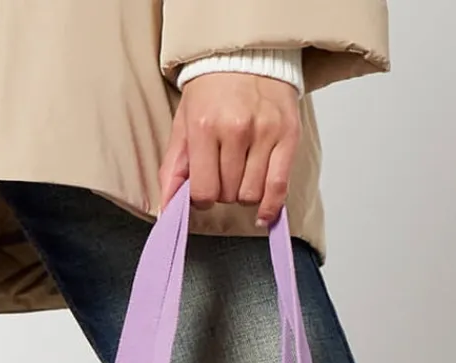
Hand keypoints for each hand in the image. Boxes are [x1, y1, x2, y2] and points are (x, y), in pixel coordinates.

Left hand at [159, 72, 301, 226]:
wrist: (247, 55)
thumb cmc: (212, 91)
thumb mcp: (183, 124)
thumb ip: (172, 169)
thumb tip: (166, 210)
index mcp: (205, 126)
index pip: (204, 191)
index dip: (202, 198)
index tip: (204, 189)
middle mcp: (236, 129)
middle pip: (228, 195)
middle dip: (223, 192)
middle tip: (224, 172)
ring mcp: (265, 132)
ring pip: (252, 194)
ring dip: (244, 194)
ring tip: (242, 174)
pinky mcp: (289, 135)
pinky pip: (279, 187)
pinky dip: (270, 206)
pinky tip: (263, 214)